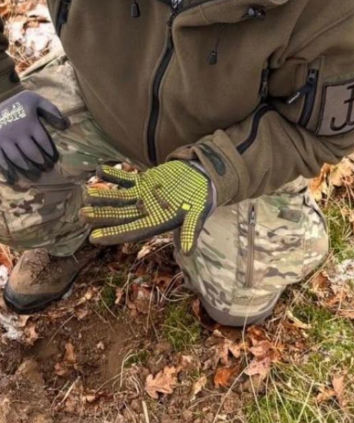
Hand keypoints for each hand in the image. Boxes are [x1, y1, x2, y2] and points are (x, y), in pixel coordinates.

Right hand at [0, 90, 68, 182]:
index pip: (44, 141)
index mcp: (29, 123)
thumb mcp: (34, 100)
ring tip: (36, 176)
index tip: (55, 159)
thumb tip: (66, 125)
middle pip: (32, 152)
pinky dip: (8, 172)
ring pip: (18, 159)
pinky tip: (15, 180)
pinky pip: (1, 161)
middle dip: (42, 162)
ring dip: (28, 169)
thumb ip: (51, 110)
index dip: (51, 152)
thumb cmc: (15, 104)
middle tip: (48, 169)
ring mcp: (4, 140)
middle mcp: (17, 133)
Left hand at [80, 161, 213, 252]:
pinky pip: (125, 179)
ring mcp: (142, 196)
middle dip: (101, 216)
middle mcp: (145, 211)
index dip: (113, 234)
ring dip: (102, 196)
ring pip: (118, 198)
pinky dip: (113, 175)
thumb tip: (188, 252)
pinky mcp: (143, 182)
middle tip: (81, 215)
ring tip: (86, 193)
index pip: (131, 231)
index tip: (94, 238)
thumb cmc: (202, 198)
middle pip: (119, 215)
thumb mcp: (199, 214)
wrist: (204, 177)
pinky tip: (100, 170)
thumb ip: (191, 231)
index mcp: (156, 222)